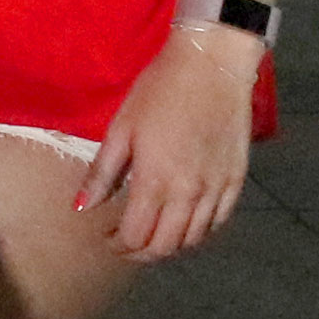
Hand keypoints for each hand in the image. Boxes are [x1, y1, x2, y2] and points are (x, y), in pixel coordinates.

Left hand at [77, 31, 259, 258]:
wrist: (211, 66)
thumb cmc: (158, 92)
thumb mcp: (121, 129)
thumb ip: (102, 173)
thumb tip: (82, 208)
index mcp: (156, 181)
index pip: (137, 235)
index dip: (118, 245)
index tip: (105, 239)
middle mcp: (190, 193)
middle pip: (166, 246)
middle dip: (141, 253)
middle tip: (124, 244)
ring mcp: (217, 189)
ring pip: (194, 238)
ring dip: (169, 245)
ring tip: (150, 234)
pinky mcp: (237, 179)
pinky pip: (218, 221)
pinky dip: (199, 232)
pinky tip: (183, 223)